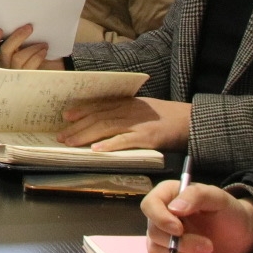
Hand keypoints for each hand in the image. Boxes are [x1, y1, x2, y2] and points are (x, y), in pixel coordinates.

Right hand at [0, 24, 63, 69]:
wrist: (53, 68)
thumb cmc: (38, 54)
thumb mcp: (27, 44)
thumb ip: (19, 39)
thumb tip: (21, 25)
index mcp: (2, 55)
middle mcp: (5, 65)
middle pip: (4, 50)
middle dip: (17, 37)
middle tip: (29, 27)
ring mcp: (14, 73)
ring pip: (17, 57)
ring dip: (32, 47)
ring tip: (43, 44)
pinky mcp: (25, 78)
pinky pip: (28, 65)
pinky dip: (37, 56)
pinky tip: (43, 52)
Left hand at [59, 96, 191, 151]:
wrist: (191, 121)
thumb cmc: (165, 117)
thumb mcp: (142, 109)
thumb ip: (124, 112)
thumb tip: (101, 121)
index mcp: (128, 102)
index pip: (99, 105)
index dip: (81, 110)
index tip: (66, 117)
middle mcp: (130, 110)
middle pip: (98, 117)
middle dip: (77, 127)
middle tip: (61, 136)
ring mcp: (138, 123)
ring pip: (106, 127)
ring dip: (85, 135)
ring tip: (71, 143)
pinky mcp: (147, 137)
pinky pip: (124, 141)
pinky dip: (109, 145)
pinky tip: (96, 150)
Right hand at [141, 180, 252, 252]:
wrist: (239, 236)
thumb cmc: (228, 212)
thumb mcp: (218, 198)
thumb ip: (196, 196)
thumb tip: (174, 209)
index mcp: (167, 196)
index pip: (149, 205)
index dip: (160, 218)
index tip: (180, 229)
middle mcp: (159, 217)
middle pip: (154, 233)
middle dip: (182, 243)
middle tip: (208, 245)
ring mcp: (161, 239)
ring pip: (155, 252)